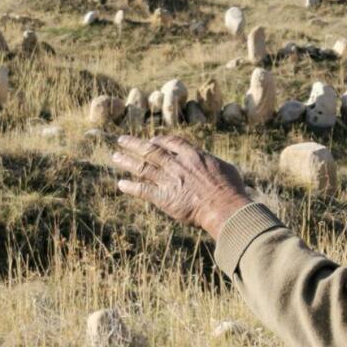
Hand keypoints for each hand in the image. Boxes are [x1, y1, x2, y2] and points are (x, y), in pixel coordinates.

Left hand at [110, 135, 254, 237]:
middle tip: (121, 140)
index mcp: (193, 155)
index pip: (171, 142)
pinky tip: (121, 184)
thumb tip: (215, 165)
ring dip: (127, 161)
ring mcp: (169, 180)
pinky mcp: (164, 197)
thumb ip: (214, 164)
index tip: (152, 140)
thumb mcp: (226, 168)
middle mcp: (177, 164)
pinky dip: (131, 187)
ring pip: (142, 167)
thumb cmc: (230, 189)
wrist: (224, 207)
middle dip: (134, 144)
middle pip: (151, 150)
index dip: (159, 140)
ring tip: (115, 156)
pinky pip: (143, 190)